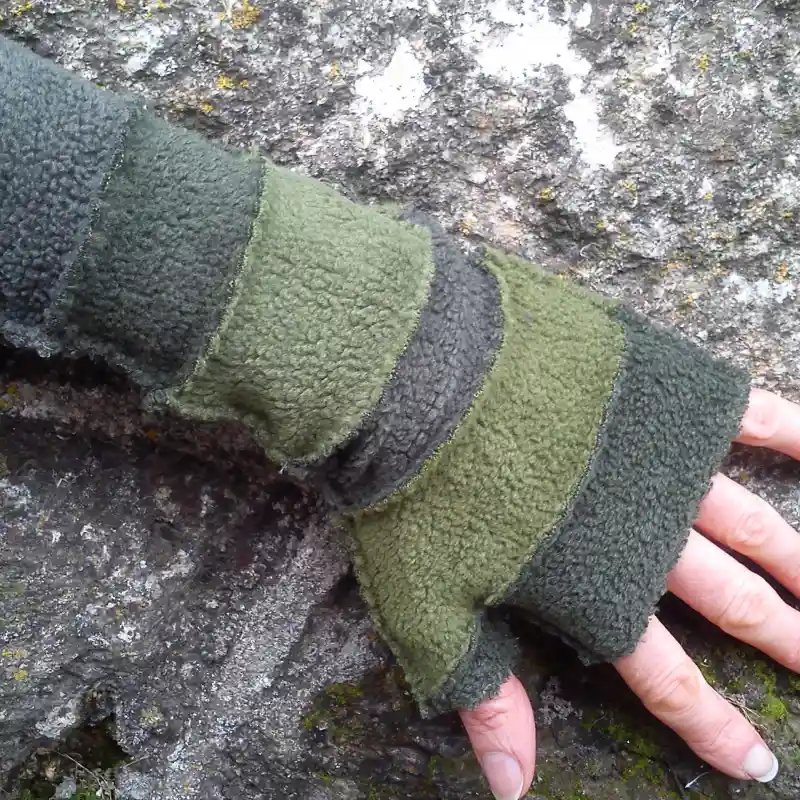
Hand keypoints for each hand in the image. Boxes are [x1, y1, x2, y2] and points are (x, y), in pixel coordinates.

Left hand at [458, 387, 799, 799]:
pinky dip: (791, 432)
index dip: (713, 726)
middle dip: (781, 641)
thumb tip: (513, 790)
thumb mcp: (430, 614)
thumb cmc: (413, 498)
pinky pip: (750, 416)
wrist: (420, 381)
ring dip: (795, 564)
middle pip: (731, 605)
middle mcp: (646, 535)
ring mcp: (662, 461)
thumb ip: (484, 698)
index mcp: (595, 592)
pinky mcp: (661, 396)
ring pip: (753, 527)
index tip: (759, 765)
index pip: (668, 680)